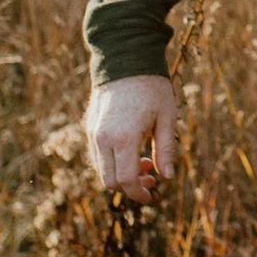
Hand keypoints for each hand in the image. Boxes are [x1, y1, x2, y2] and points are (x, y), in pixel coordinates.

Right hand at [84, 74, 177, 204]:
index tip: (152, 196)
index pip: (125, 180)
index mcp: (123, 138)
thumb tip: (167, 176)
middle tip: (151, 178)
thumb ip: (165, 149)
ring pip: (101, 170)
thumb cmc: (152, 87)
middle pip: (110, 181)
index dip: (138, 193)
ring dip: (120, 174)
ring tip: (145, 162)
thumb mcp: (166, 117)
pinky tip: (131, 152)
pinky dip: (112, 162)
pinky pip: (97, 155)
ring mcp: (93, 133)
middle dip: (130, 186)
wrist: (126, 60)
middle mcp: (102, 138)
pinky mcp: (90, 127)